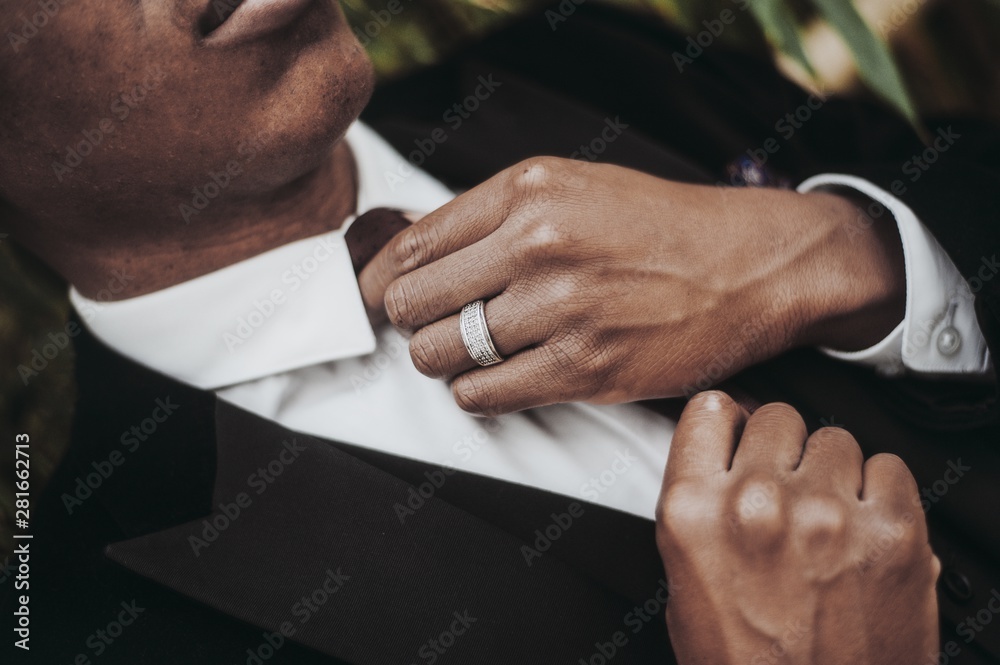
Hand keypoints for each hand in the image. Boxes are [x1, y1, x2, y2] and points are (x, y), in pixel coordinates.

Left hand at [360, 157, 903, 415]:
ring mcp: (561, 310)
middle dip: (410, 322)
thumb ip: (494, 216)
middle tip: (428, 327)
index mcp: (528, 190)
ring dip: (442, 360)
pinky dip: (475, 392)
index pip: (411, 245)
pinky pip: (484, 395)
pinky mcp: (585, 369)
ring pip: (440, 354)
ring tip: (469, 352)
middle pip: (412, 302)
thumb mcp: (572, 187)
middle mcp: (538, 245)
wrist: (751, 267)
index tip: (376, 298)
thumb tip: (412, 254)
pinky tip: (497, 377)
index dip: (380, 279)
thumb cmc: (659, 227)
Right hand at [656, 391, 939, 664]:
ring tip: (828, 520)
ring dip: (832, 472)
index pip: (710, 411)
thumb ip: (699, 505)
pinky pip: (889, 466)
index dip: (728, 423)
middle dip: (781, 451)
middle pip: (776, 418)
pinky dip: (880, 491)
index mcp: (694, 514)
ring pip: (834, 438)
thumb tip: (723, 447)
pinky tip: (864, 528)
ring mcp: (827, 515)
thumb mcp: (685, 583)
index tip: (739, 433)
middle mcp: (757, 505)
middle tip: (787, 493)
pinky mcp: (893, 533)